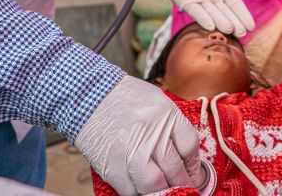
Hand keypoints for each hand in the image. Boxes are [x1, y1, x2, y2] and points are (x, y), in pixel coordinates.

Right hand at [76, 77, 204, 195]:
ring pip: (155, 185)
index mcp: (166, 114)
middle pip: (175, 169)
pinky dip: (138, 193)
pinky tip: (142, 188)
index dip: (194, 165)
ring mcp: (130, 150)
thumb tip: (186, 156)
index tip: (193, 173)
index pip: (190, 146)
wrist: (87, 96)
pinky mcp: (111, 166)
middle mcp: (151, 132)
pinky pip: (131, 190)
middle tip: (184, 188)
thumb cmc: (124, 99)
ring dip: (162, 192)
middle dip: (182, 183)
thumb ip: (171, 126)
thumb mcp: (156, 101)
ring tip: (164, 191)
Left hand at [158, 0, 260, 36]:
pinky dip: (202, 17)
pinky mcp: (185, 1)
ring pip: (212, 13)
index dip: (243, 15)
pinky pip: (195, 11)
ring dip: (220, 21)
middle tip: (242, 32)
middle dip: (234, 22)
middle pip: (225, 12)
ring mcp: (199, 1)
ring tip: (229, 29)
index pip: (236, 5)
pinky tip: (209, 25)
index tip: (251, 26)